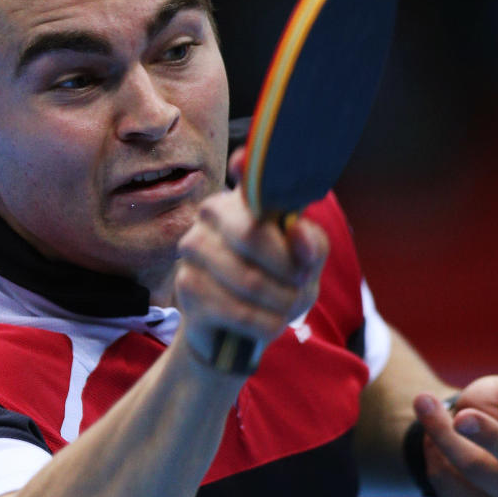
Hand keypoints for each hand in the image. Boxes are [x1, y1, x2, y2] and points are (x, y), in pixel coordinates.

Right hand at [174, 152, 328, 368]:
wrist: (233, 334)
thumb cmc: (275, 288)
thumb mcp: (305, 267)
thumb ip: (311, 246)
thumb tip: (298, 232)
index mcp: (245, 198)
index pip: (245, 171)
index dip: (246, 166)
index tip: (242, 162)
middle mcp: (212, 213)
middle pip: (252, 235)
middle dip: (289, 271)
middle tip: (301, 284)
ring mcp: (193, 247)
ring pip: (250, 280)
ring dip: (281, 303)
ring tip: (285, 308)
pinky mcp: (186, 285)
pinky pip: (238, 310)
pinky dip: (264, 324)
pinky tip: (267, 324)